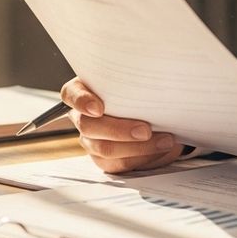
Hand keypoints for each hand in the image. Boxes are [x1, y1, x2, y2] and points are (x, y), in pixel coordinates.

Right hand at [60, 77, 184, 172]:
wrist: (150, 112)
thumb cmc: (139, 90)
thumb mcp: (135, 79)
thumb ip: (136, 78)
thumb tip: (156, 73)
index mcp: (84, 91)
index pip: (71, 94)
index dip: (82, 101)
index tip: (98, 108)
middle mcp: (83, 117)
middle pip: (88, 126)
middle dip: (118, 130)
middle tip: (145, 130)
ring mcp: (91, 140)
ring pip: (105, 149)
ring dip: (138, 147)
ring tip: (165, 140)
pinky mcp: (104, 160)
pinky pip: (119, 164)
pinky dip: (143, 158)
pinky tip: (161, 150)